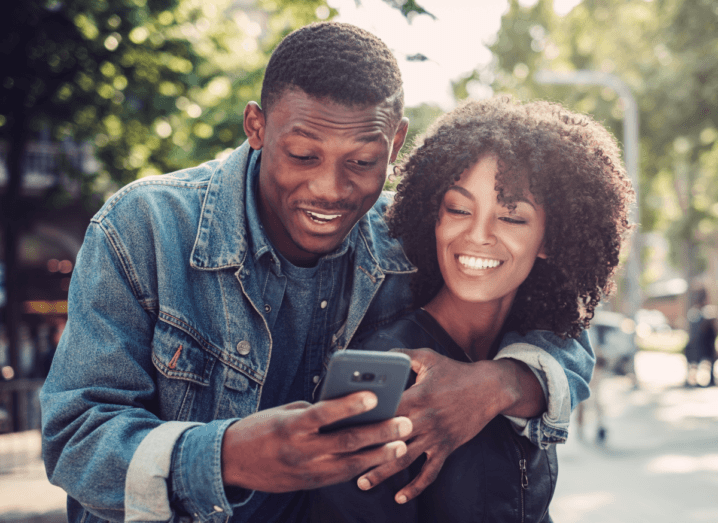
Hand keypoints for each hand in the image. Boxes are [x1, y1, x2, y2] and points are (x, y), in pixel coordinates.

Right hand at [221, 391, 412, 492]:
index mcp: (291, 425)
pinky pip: (342, 475)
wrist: (232, 462)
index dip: (349, 405)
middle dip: (379, 433)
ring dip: (379, 455)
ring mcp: (307, 470)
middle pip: (346, 441)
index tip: (374, 395)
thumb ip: (315, 412)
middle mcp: (300, 450)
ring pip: (350, 464)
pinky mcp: (310, 484)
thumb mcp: (285, 412)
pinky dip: (363, 467)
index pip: (324, 413)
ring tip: (401, 445)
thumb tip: (349, 408)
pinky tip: (381, 459)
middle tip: (405, 423)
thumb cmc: (262, 428)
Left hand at [356, 349, 540, 503]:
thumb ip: (403, 355)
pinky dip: (416, 486)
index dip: (365, 419)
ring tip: (362, 482)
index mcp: (417, 397)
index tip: (344, 426)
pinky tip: (400, 498)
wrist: (490, 388)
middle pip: (390, 439)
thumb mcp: (429, 358)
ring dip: (383, 473)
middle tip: (342, 459)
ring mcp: (435, 436)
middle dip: (366, 450)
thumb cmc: (456, 372)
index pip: (386, 411)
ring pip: (404, 459)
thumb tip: (380, 353)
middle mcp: (424, 420)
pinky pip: (430, 472)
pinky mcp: (446, 448)